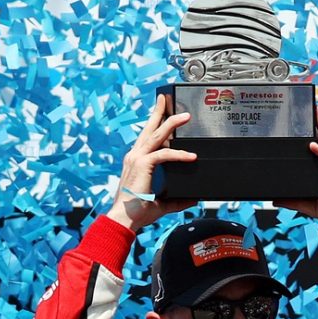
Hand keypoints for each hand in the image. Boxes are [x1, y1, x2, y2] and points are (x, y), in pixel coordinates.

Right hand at [104, 93, 197, 230]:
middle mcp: (134, 157)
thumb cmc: (137, 212)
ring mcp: (136, 159)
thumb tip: (193, 198)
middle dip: (158, 112)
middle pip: (148, 129)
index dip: (154, 125)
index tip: (161, 114)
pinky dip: (178, 154)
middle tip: (164, 99)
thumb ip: (177, 199)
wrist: (124, 219)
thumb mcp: (162, 204)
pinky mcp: (142, 165)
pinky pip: (164, 154)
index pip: (147, 138)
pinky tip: (191, 156)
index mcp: (136, 162)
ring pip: (156, 135)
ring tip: (185, 116)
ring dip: (171, 123)